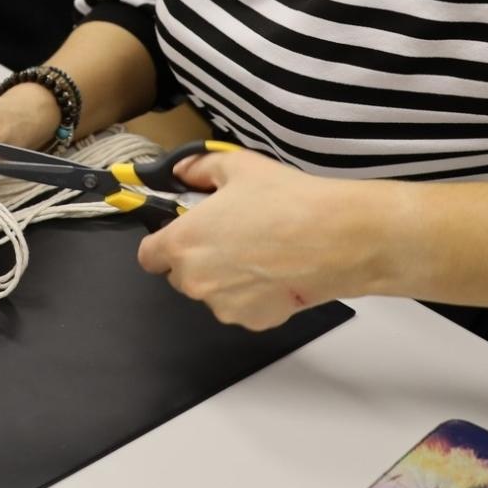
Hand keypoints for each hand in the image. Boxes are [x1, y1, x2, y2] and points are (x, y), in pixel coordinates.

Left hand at [137, 150, 392, 329]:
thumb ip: (199, 169)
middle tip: (230, 236)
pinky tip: (277, 272)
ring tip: (260, 252)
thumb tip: (182, 171)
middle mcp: (196, 281)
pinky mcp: (254, 321)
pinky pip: (242, 306)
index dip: (163, 243)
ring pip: (213, 292)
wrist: (338, 239)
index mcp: (182, 243)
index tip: (183, 232)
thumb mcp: (237, 166)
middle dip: (197, 258)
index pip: (148, 256)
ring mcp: (224, 306)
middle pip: (181, 275)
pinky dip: (253, 294)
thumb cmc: (285, 200)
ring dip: (225, 278)